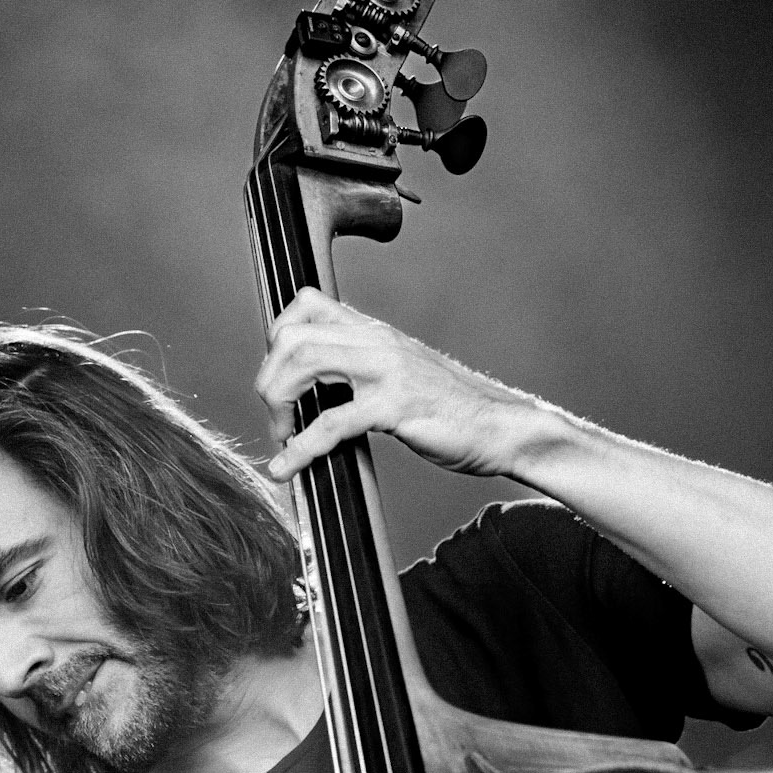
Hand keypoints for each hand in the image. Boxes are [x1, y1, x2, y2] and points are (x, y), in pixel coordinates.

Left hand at [256, 287, 529, 482]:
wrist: (503, 427)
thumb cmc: (454, 411)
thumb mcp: (402, 376)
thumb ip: (364, 371)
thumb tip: (319, 391)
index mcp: (376, 332)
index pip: (306, 304)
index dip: (277, 340)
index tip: (281, 380)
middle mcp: (377, 341)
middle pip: (292, 335)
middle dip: (269, 379)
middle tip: (278, 417)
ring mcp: (386, 369)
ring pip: (303, 362)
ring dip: (278, 403)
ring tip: (283, 437)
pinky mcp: (395, 405)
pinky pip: (331, 422)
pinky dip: (300, 449)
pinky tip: (288, 468)